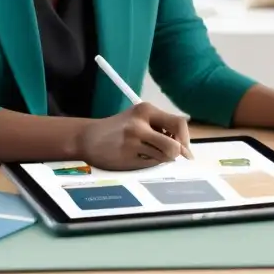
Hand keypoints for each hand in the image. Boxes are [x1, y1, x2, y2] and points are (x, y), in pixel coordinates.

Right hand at [76, 102, 192, 170]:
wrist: (88, 137)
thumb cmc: (119, 129)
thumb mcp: (139, 119)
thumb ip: (161, 128)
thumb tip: (184, 150)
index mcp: (146, 110)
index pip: (178, 124)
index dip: (185, 139)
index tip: (184, 149)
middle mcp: (139, 123)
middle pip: (174, 144)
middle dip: (176, 153)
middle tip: (171, 155)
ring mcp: (132, 141)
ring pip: (164, 156)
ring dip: (161, 158)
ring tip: (147, 153)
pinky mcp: (126, 156)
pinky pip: (150, 164)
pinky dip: (149, 163)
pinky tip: (136, 157)